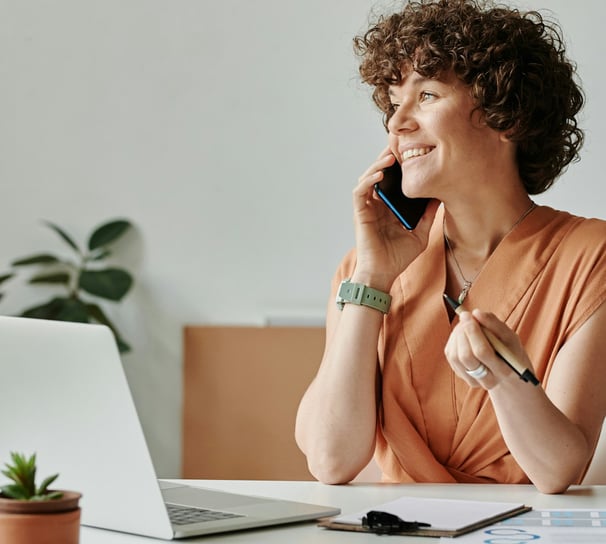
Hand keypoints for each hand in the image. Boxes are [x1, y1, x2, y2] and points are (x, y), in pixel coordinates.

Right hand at [352, 147, 438, 290]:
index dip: (400, 165)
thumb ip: (429, 215)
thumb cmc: (398, 257)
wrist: (383, 274)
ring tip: (391, 156)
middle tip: (401, 145)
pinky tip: (380, 175)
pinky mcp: (360, 214)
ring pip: (368, 178)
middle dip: (388, 158)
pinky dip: (368, 181)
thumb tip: (441, 196)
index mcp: (390, 207)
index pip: (393, 180)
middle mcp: (377, 204)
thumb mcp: (421, 233)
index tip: (413, 152)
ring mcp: (367, 208)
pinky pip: (360, 192)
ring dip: (377, 166)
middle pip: (380, 174)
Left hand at [444, 309, 531, 388]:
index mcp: (503, 370)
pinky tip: (463, 334)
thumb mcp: (509, 335)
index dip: (473, 331)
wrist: (506, 368)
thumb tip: (476, 313)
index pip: (482, 352)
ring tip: (466, 325)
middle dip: (463, 332)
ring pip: (455, 356)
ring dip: (458, 335)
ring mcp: (472, 379)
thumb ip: (494, 324)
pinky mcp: (460, 374)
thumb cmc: (508, 349)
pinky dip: (454, 340)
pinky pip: (451, 355)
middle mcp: (487, 380)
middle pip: (466, 356)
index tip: (470, 314)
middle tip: (466, 316)